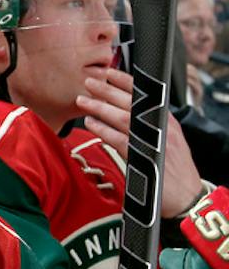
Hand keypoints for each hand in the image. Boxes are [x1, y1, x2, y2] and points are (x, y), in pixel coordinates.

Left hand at [76, 66, 202, 217]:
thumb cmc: (172, 170)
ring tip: (82, 100)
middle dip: (108, 90)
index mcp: (166, 120)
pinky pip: (119, 139)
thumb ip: (146, 125)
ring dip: (100, 107)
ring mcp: (152, 141)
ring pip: (122, 118)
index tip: (108, 72)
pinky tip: (91, 124)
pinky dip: (104, 130)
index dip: (125, 82)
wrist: (186, 197)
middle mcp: (160, 127)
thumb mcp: (164, 140)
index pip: (145, 94)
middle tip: (89, 81)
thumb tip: (122, 111)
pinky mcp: (143, 158)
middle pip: (131, 102)